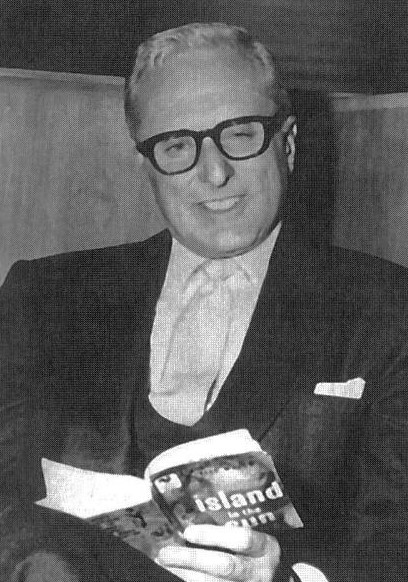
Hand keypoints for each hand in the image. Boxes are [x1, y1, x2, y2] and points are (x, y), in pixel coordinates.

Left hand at [155, 524, 280, 581]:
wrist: (274, 577)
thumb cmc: (255, 552)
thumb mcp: (251, 539)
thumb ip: (227, 532)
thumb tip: (190, 527)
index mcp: (263, 548)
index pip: (241, 539)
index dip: (214, 535)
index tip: (188, 532)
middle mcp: (257, 571)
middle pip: (224, 566)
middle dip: (192, 560)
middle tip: (165, 554)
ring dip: (185, 575)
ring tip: (164, 566)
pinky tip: (175, 576)